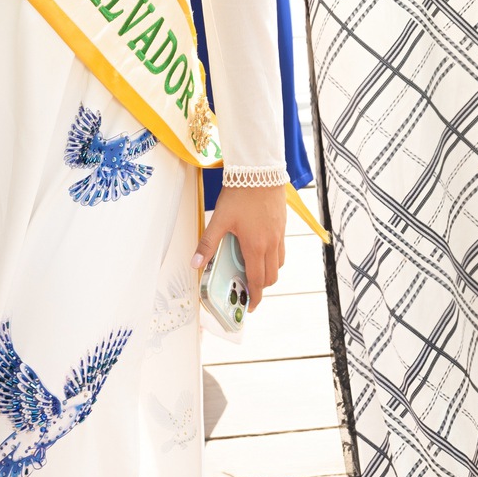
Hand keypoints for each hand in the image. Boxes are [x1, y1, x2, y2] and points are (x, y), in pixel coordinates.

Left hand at [192, 183, 285, 312]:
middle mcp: (271, 243)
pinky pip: (282, 248)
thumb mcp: (219, 219)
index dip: (255, 296)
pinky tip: (261, 246)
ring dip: (269, 271)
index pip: (258, 281)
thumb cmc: (240, 194)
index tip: (250, 305)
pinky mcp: (282, 224)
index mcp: (255, 246)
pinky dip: (274, 255)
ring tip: (254, 267)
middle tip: (249, 287)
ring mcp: (279, 234)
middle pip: (271, 276)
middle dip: (261, 286)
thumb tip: (195, 263)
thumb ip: (208, 243)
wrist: (259, 171)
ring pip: (278, 263)